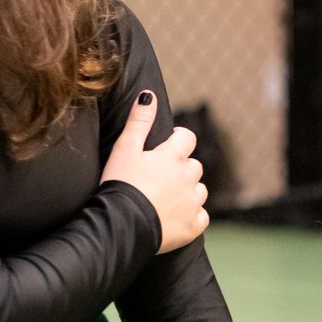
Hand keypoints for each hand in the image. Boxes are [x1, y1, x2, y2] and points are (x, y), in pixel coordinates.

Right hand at [102, 91, 207, 252]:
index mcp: (173, 157)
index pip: (187, 138)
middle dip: (182, 167)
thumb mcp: (124, 148)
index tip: (168, 145)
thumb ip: (139, 121)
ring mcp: (193, 202)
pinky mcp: (193, 225)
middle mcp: (188, 177)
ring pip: (199, 190)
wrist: (121, 224)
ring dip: (188, 191)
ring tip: (166, 196)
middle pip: (194, 165)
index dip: (178, 139)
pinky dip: (192, 215)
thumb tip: (149, 95)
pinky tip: (175, 216)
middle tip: (161, 176)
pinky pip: (201, 216)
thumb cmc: (120, 184)